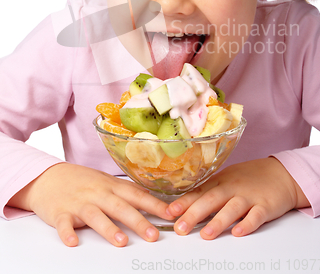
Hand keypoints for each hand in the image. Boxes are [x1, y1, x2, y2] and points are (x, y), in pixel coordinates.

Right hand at [8, 163, 175, 246]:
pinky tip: (73, 242)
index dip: (155, 205)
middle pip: (121, 207)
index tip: (171, 214)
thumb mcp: (106, 183)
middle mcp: (98, 194)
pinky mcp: (60, 213)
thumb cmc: (82, 181)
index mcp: (111, 187)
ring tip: (122, 242)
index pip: (137, 195)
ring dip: (109, 229)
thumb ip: (126, 192)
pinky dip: (67, 233)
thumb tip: (152, 200)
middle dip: (138, 221)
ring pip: (96, 216)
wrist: (49, 177)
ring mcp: (79, 203)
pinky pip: (64, 224)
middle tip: (153, 235)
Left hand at [166, 157, 309, 238]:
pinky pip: (256, 216)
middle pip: (211, 200)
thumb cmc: (250, 178)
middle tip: (180, 228)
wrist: (281, 173)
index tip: (169, 212)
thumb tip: (183, 205)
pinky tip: (239, 232)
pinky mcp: (266, 206)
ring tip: (206, 234)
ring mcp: (249, 196)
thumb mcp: (227, 180)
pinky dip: (247, 224)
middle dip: (194, 214)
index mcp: (221, 181)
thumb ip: (208, 191)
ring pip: (232, 209)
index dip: (183, 202)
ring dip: (218, 222)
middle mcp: (233, 187)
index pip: (199, 192)